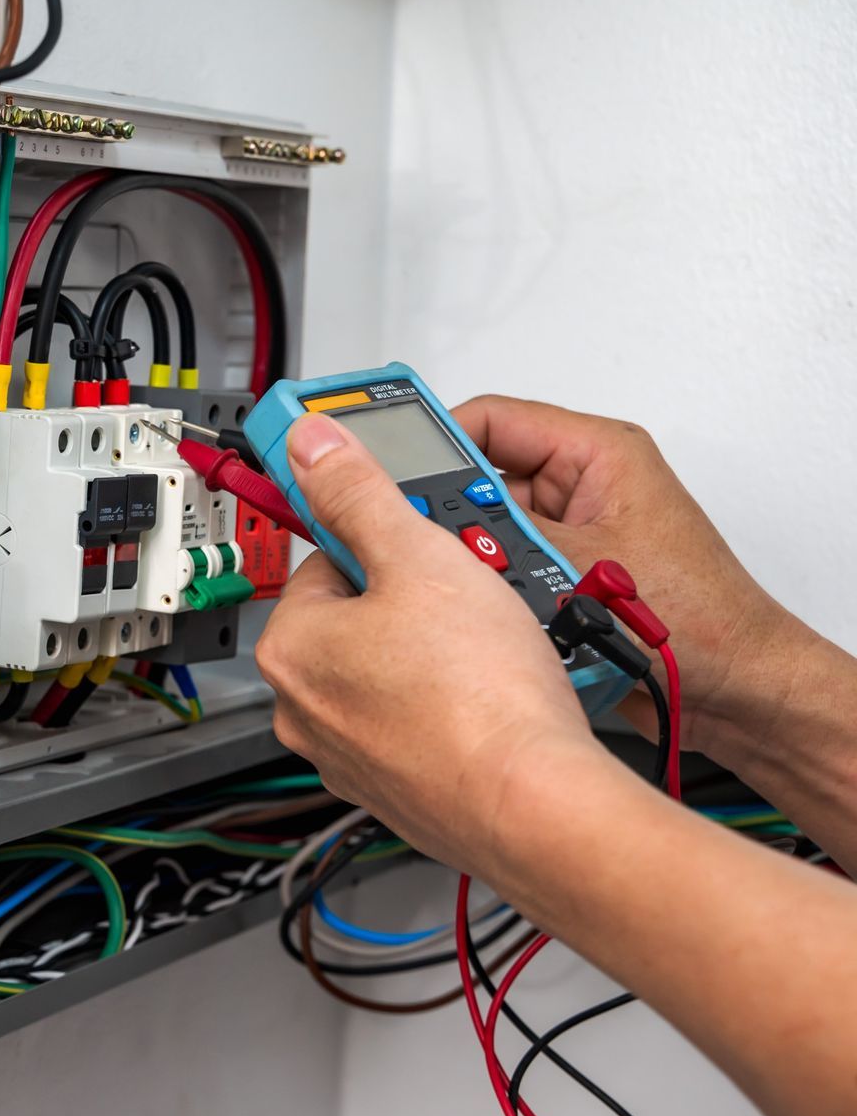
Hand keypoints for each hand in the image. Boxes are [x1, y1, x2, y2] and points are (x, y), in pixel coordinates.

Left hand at [256, 414, 615, 875]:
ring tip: (492, 649)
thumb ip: (360, 492)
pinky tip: (494, 699)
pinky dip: (453, 706)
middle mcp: (303, 709)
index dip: (389, 542)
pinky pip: (421, 724)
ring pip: (393, 672)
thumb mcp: (420, 555)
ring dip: (439, 651)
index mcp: (289, 648)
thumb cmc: (481, 695)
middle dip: (418, 599)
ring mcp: (348, 757)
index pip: (327, 561)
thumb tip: (313, 446)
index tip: (426, 541)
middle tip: (472, 596)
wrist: (537, 801)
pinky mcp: (397, 790)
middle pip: (360, 618)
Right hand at [452, 395, 806, 754]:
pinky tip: (486, 618)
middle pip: (474, 480)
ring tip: (471, 590)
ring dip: (470, 564)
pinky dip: (485, 597)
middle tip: (420, 546)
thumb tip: (424, 516)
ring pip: (481, 533)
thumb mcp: (580, 562)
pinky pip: (498, 575)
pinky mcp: (557, 580)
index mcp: (595, 453)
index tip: (377, 469)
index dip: (428, 441)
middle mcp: (578, 488)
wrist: (737, 696)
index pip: (486, 420)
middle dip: (446, 518)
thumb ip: (497, 531)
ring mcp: (566, 536)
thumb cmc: (703, 623)